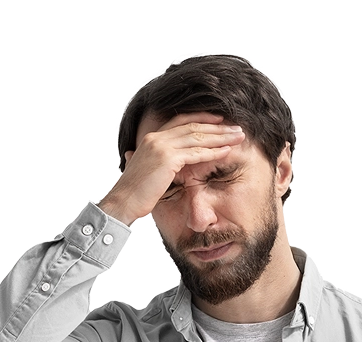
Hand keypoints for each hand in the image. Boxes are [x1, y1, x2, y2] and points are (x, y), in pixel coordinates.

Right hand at [98, 112, 244, 224]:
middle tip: (236, 128)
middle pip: (193, 126)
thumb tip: (166, 164)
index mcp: (152, 138)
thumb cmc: (135, 192)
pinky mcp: (167, 159)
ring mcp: (161, 147)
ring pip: (198, 137)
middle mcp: (156, 138)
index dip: (202, 119)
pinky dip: (214, 152)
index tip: (220, 121)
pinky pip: (196, 153)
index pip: (181, 121)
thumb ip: (157, 162)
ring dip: (221, 137)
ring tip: (238, 137)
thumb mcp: (148, 171)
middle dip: (218, 127)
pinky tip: (227, 151)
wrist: (123, 202)